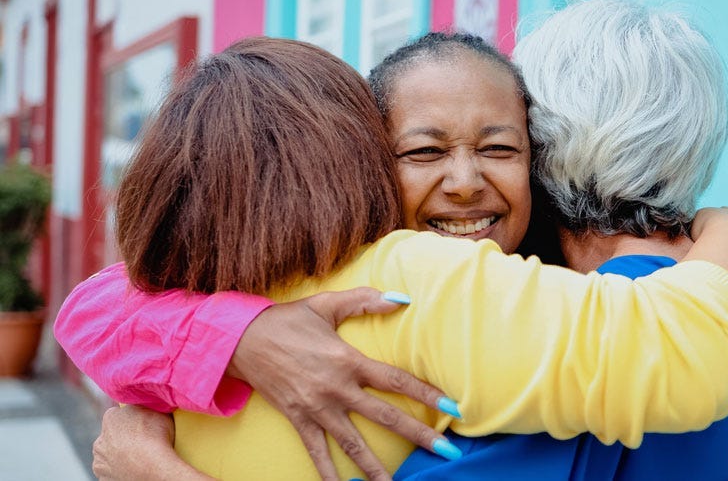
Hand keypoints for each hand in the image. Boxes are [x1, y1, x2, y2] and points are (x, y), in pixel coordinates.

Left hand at [93, 405, 210, 480]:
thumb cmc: (157, 438)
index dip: (132, 419)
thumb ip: (146, 406)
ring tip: (138, 457)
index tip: (143, 424)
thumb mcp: (157, 411)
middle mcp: (99, 439)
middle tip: (142, 442)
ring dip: (119, 455)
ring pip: (109, 455)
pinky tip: (133, 469)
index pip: (119, 414)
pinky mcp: (103, 479)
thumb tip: (146, 401)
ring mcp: (99, 461)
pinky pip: (111, 472)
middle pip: (111, 435)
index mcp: (111, 417)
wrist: (152, 468)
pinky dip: (119, 470)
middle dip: (122, 438)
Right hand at [229, 287, 457, 480]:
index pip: (396, 381)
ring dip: (376, 469)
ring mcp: (318, 408)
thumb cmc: (287, 320)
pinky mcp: (299, 420)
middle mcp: (337, 389)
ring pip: (354, 444)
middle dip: (419, 435)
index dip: (426, 394)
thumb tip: (402, 298)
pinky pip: (317, 453)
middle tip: (447, 453)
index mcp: (349, 360)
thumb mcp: (327, 304)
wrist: (241, 340)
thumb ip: (365, 300)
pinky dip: (329, 475)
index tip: (452, 408)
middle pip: (386, 416)